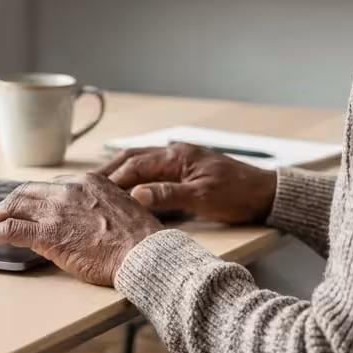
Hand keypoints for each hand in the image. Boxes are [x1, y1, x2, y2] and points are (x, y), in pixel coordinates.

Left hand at [0, 173, 163, 285]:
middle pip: (25, 192)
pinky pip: (10, 230)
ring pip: (12, 207)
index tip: (24, 206)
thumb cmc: (139, 238)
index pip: (49, 186)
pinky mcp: (46, 233)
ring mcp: (55, 210)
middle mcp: (68, 190)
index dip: (32, 198)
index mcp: (88, 181)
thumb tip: (87, 218)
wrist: (143, 252)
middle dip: (5, 203)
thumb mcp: (121, 208)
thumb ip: (99, 206)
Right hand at [99, 142, 277, 224]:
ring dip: (120, 172)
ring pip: (141, 162)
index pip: (135, 164)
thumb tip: (135, 195)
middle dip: (109, 170)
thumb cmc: (239, 195)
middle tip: (86, 184)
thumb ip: (167, 195)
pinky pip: (152, 171)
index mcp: (177, 156)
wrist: (266, 194)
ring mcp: (180, 161)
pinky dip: (135, 178)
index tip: (92, 191)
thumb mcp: (202, 198)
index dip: (112, 177)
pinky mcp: (186, 171)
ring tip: (100, 187)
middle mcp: (176, 153)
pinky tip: (127, 190)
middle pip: (133, 158)